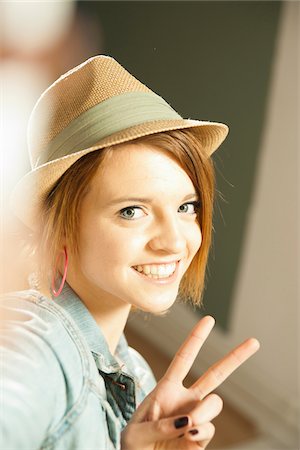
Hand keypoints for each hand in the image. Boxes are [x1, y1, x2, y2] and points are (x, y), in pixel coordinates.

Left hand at [121, 316, 259, 449]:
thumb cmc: (132, 448)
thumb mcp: (134, 433)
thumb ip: (157, 426)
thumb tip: (187, 421)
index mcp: (166, 389)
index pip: (184, 358)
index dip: (196, 338)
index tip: (209, 320)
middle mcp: (185, 400)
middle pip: (215, 374)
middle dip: (234, 358)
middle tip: (254, 342)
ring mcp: (195, 419)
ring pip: (215, 403)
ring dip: (204, 411)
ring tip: (187, 425)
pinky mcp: (200, 439)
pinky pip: (210, 429)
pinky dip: (201, 431)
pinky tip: (188, 437)